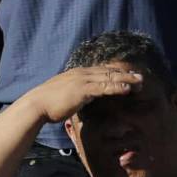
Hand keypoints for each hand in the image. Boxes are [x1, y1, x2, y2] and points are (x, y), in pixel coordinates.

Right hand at [28, 67, 143, 123]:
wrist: (36, 105)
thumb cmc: (46, 104)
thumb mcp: (61, 95)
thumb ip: (72, 94)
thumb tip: (76, 100)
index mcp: (76, 74)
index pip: (100, 70)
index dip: (115, 72)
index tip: (127, 76)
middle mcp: (80, 73)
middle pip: (108, 71)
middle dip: (125, 73)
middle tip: (140, 77)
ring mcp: (82, 80)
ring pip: (109, 77)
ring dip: (126, 79)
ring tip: (139, 82)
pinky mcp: (82, 89)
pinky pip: (104, 87)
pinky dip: (117, 86)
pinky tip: (127, 89)